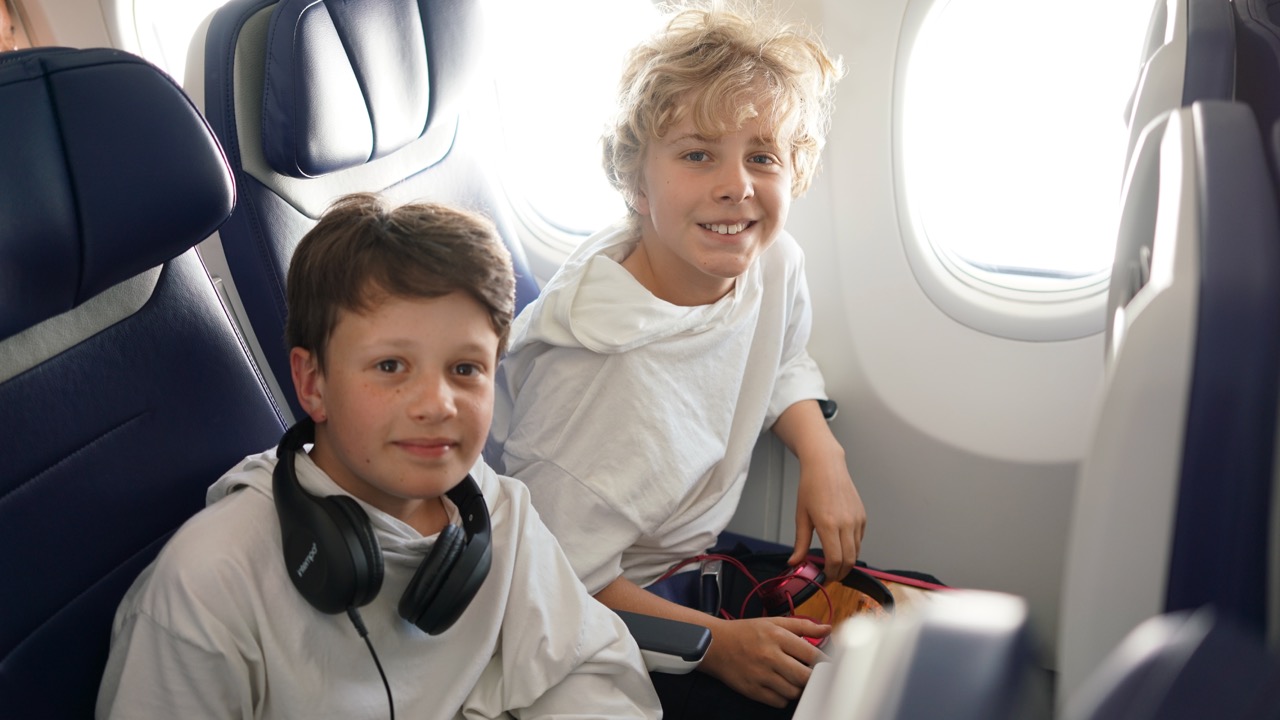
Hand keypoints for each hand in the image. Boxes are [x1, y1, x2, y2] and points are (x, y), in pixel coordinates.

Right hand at [700, 616, 830, 707]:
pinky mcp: (753, 690)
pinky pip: (779, 701)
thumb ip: (802, 625)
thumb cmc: (745, 632)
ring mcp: (761, 675)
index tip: (828, 665)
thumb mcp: (773, 622)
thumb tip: (827, 628)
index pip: (812, 654)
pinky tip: (781, 686)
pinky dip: (784, 697)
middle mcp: (770, 656)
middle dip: (813, 678)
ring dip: (798, 688)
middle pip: (805, 676)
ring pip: (793, 692)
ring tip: (795, 679)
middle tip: (813, 675)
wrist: (715, 644)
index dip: (825, 662)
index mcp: (777, 636)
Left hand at [791, 445, 864, 582]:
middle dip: (840, 572)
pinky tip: (841, 545)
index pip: (835, 560)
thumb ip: (800, 543)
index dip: (830, 573)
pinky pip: (860, 540)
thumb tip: (794, 562)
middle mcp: (846, 523)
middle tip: (830, 576)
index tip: (824, 577)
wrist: (826, 466)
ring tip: (835, 563)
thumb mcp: (801, 517)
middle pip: (849, 560)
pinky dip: (852, 548)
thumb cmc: (811, 488)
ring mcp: (857, 520)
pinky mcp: (863, 517)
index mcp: (828, 524)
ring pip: (857, 552)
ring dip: (847, 561)